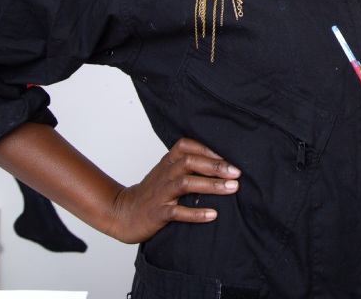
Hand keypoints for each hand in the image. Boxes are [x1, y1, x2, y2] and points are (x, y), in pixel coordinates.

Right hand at [103, 137, 239, 243]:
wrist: (123, 213)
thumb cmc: (152, 193)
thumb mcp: (166, 173)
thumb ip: (187, 165)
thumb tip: (222, 162)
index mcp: (168, 163)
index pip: (186, 145)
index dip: (208, 148)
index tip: (230, 154)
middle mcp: (165, 175)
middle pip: (190, 162)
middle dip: (216, 166)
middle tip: (237, 172)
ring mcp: (160, 194)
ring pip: (185, 183)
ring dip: (211, 185)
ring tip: (232, 188)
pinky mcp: (157, 213)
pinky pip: (177, 212)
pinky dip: (196, 213)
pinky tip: (213, 214)